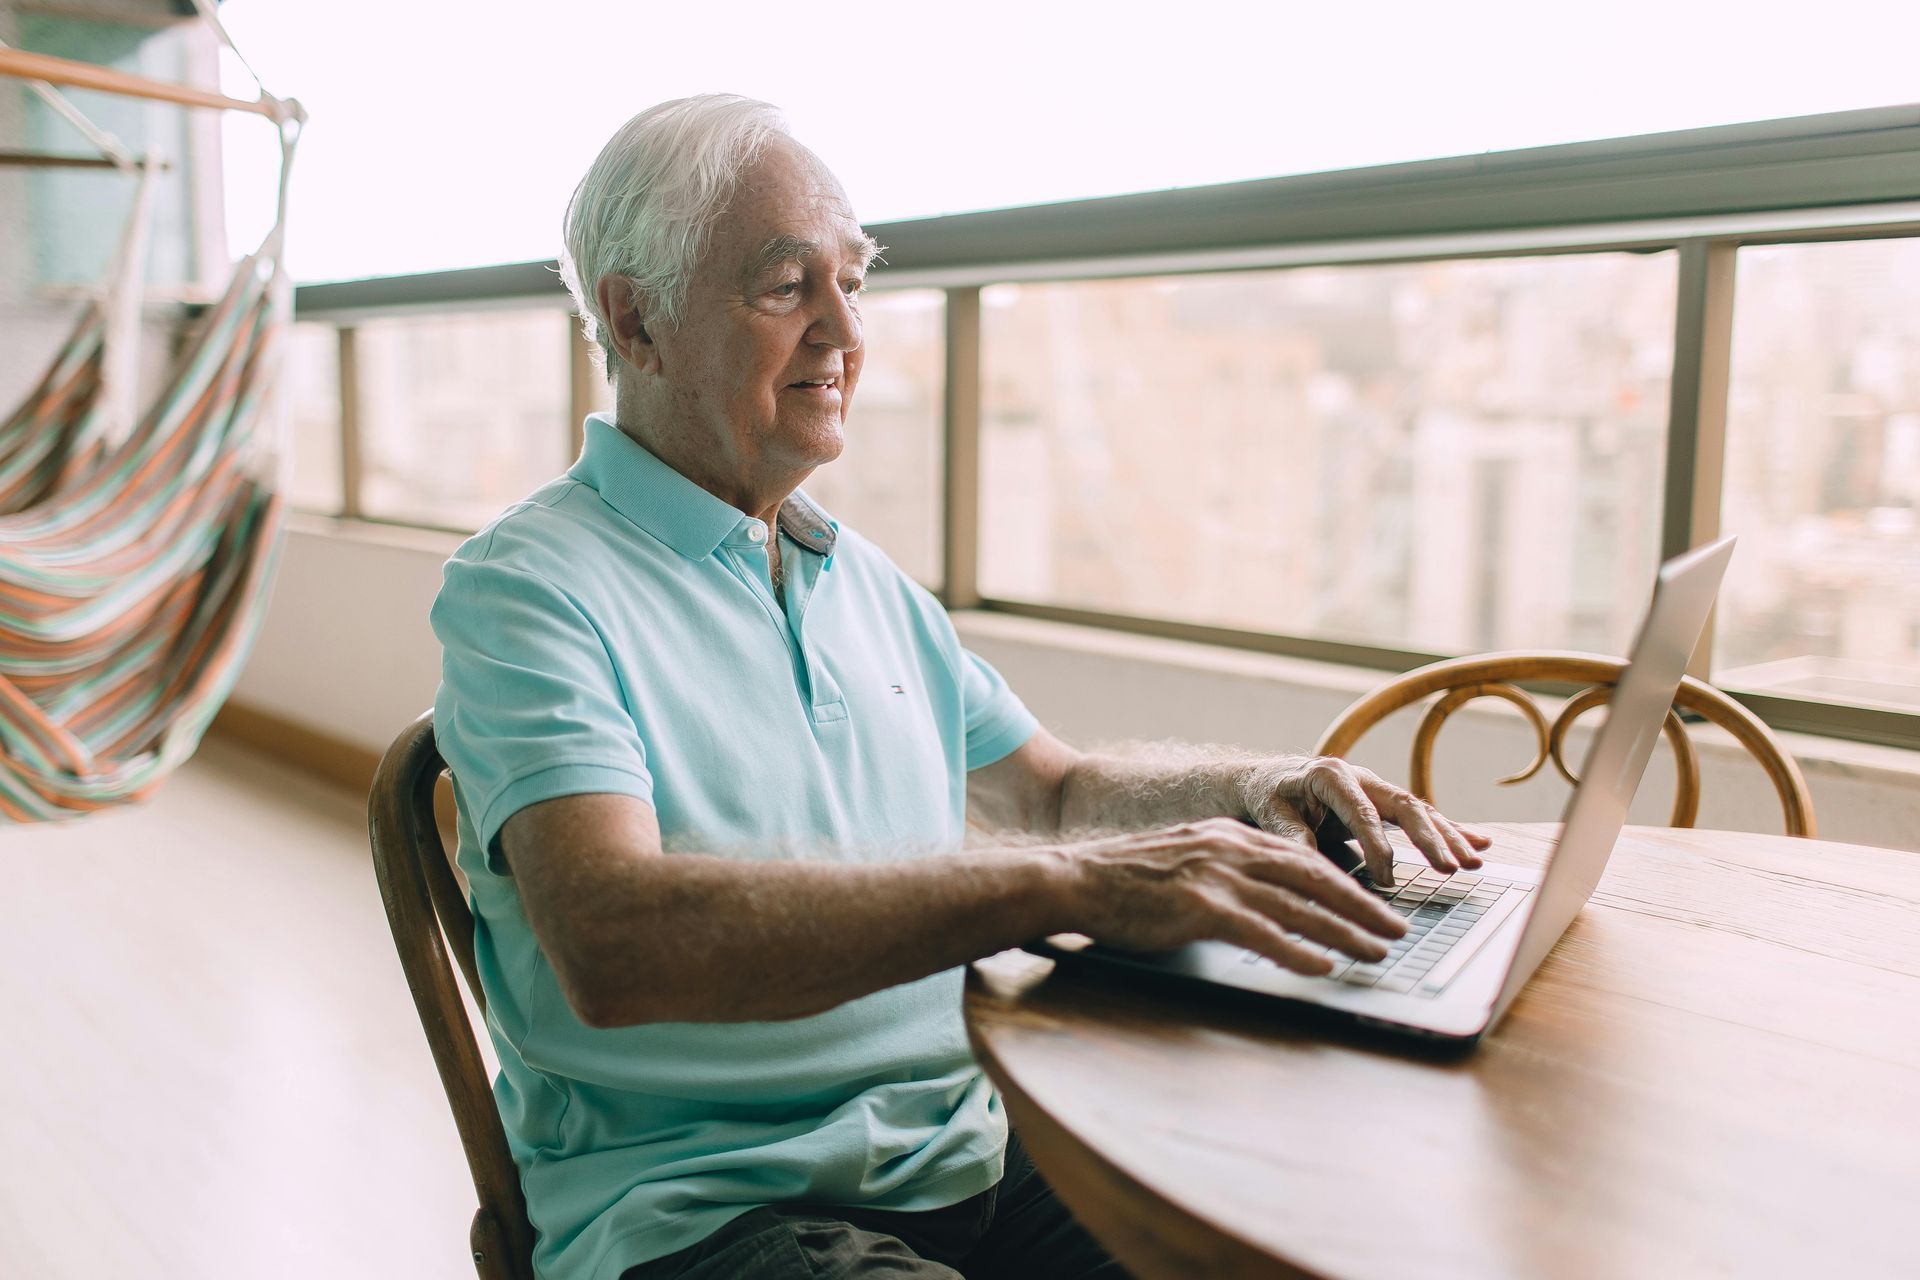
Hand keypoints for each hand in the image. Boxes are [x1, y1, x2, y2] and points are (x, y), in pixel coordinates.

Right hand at [1061, 817, 1409, 974]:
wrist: (1073, 879)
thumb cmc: (1121, 881)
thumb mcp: (1182, 862)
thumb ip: (1222, 875)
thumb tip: (1258, 904)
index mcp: (1229, 837)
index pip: (1303, 859)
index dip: (1345, 883)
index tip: (1375, 904)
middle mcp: (1232, 849)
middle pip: (1315, 878)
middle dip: (1362, 905)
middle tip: (1397, 930)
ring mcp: (1218, 876)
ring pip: (1299, 905)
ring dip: (1345, 931)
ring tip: (1378, 952)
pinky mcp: (1200, 907)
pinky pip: (1262, 932)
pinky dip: (1297, 950)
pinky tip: (1323, 967)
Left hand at [1238, 756, 1491, 886]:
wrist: (1266, 779)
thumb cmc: (1267, 797)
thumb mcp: (1269, 814)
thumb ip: (1291, 836)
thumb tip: (1310, 862)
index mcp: (1330, 776)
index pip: (1361, 811)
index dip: (1377, 845)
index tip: (1388, 878)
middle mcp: (1360, 776)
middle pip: (1403, 806)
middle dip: (1430, 838)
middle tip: (1450, 869)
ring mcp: (1376, 787)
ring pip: (1419, 810)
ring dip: (1449, 837)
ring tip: (1474, 863)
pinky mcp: (1384, 802)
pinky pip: (1422, 816)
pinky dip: (1451, 829)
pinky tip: (1481, 842)